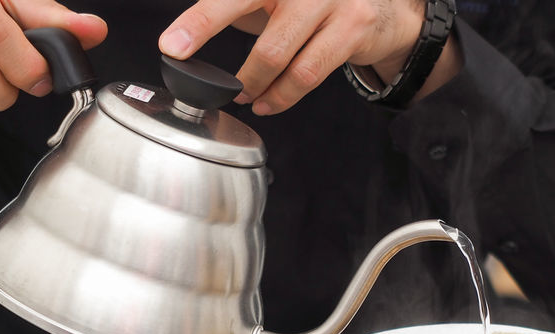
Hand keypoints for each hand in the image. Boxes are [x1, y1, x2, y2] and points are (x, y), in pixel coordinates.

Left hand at [158, 0, 448, 115]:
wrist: (383, 5)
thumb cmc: (314, 2)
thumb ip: (237, 7)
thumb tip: (185, 40)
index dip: (200, 21)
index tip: (171, 46)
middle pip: (245, 9)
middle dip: (213, 44)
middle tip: (203, 84)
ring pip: (279, 53)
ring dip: (254, 83)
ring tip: (244, 96)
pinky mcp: (352, 27)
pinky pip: (308, 73)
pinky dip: (282, 95)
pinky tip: (268, 102)